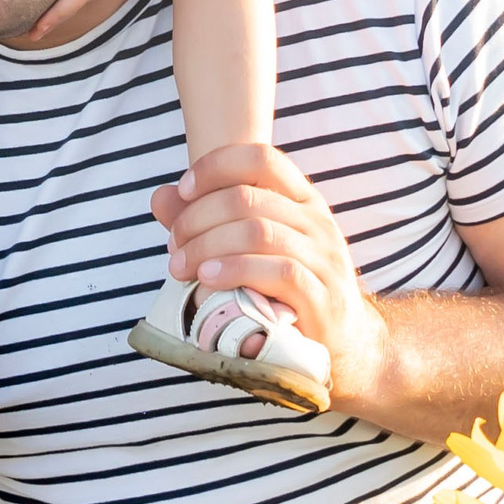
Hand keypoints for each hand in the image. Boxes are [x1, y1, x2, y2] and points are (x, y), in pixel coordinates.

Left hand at [150, 144, 395, 407]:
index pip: (261, 159)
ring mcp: (324, 259)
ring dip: (207, 245)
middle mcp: (317, 223)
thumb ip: (204, 222)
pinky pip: (278, 272)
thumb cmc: (285, 292)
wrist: (342, 344)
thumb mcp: (247, 250)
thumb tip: (160, 197)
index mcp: (302, 201)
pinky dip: (234, 271)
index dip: (217, 166)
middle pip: (248, 198)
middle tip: (174, 244)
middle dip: (198, 217)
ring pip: (258, 232)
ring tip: (181, 265)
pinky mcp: (322, 297)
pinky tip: (207, 279)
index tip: (183, 189)